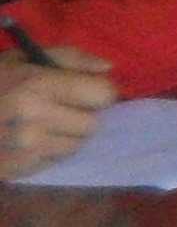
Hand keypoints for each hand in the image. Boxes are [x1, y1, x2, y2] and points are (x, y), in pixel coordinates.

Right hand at [0, 48, 117, 179]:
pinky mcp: (18, 168)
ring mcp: (25, 147)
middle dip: (80, 114)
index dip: (97, 91)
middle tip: (56, 107)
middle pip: (92, 124)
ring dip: (66, 135)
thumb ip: (69, 58)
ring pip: (76, 145)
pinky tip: (25, 139)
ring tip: (39, 123)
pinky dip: (47, 151)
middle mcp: (34, 118)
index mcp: (37, 85)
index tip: (83, 90)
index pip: (103, 95)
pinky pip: (55, 161)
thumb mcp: (23, 58)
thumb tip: (109, 68)